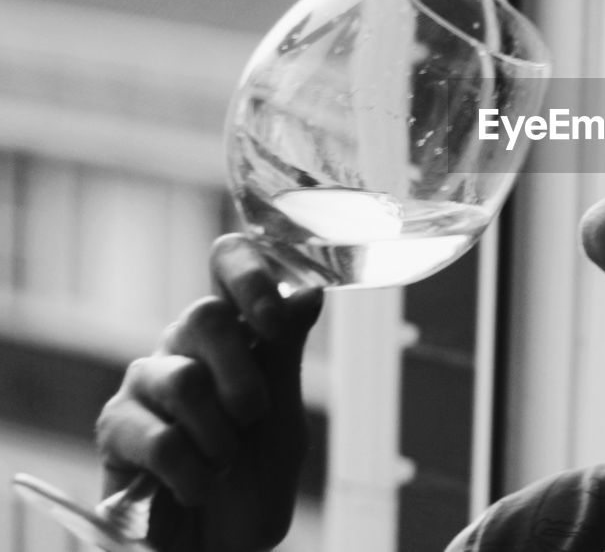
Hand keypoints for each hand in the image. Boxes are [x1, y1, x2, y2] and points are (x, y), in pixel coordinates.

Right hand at [96, 234, 323, 550]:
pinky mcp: (114, 428)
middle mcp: (185, 346)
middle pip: (206, 315)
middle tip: (255, 417)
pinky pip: (158, 438)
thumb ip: (285, 357)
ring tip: (226, 463)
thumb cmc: (253, 481)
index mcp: (234, 331)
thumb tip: (309, 292)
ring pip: (186, 379)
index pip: (228, 262)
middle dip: (244, 373)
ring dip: (222, 435)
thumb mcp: (284, 421)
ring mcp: (146, 383)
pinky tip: (198, 486)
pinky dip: (193, 471)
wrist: (221, 547)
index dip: (249, 274)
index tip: (276, 319)